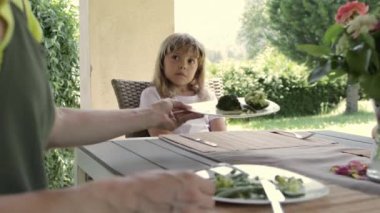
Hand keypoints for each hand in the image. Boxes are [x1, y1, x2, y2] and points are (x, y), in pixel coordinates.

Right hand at [83, 170, 214, 212]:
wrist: (129, 199)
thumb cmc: (144, 184)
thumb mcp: (168, 176)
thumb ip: (185, 182)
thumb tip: (194, 186)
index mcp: (190, 179)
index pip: (211, 187)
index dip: (204, 191)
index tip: (198, 193)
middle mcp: (193, 195)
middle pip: (210, 203)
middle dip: (202, 204)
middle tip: (190, 204)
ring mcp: (188, 211)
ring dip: (197, 212)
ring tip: (184, 209)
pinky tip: (176, 212)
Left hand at [150, 99, 202, 129]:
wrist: (153, 116)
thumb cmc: (159, 107)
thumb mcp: (171, 101)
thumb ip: (180, 104)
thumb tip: (188, 106)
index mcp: (168, 107)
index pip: (179, 106)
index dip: (186, 106)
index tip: (193, 106)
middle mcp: (171, 114)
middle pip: (183, 112)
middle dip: (191, 111)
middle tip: (200, 110)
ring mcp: (173, 120)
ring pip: (185, 116)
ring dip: (193, 114)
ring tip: (201, 113)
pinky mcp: (175, 125)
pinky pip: (184, 119)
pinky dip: (191, 117)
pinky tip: (197, 115)